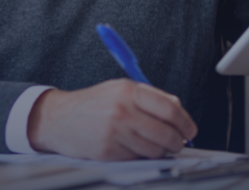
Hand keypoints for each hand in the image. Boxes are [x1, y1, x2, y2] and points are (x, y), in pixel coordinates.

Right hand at [27, 79, 197, 159]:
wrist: (58, 118)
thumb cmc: (92, 104)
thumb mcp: (118, 89)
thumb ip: (149, 96)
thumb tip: (178, 109)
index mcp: (128, 91)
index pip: (170, 108)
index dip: (185, 122)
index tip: (190, 130)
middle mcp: (122, 111)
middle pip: (167, 133)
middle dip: (177, 141)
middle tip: (178, 142)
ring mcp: (115, 133)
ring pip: (155, 150)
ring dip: (161, 151)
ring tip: (154, 145)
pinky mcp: (109, 151)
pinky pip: (138, 158)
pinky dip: (141, 156)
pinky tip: (133, 147)